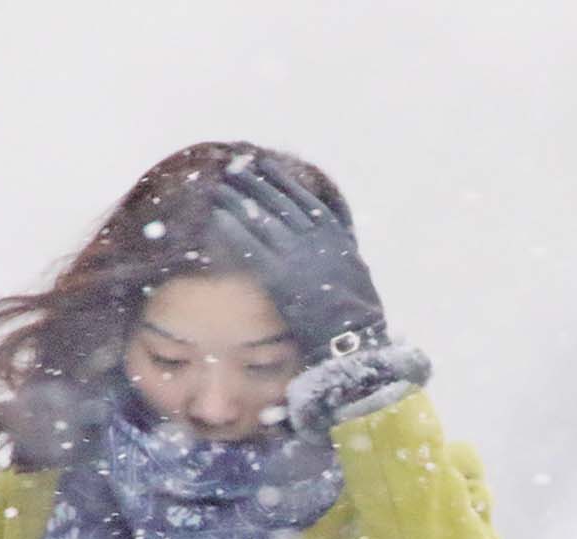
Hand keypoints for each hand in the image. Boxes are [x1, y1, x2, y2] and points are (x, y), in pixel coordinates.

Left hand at [209, 157, 387, 362]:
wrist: (355, 336)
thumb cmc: (360, 310)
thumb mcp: (358, 266)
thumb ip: (344, 246)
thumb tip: (342, 237)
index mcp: (334, 233)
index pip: (302, 197)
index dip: (280, 179)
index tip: (264, 165)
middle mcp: (314, 237)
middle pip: (277, 202)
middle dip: (253, 183)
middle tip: (233, 168)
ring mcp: (297, 256)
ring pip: (261, 219)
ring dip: (237, 201)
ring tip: (219, 187)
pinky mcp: (280, 277)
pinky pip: (250, 247)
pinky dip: (233, 230)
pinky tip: (216, 218)